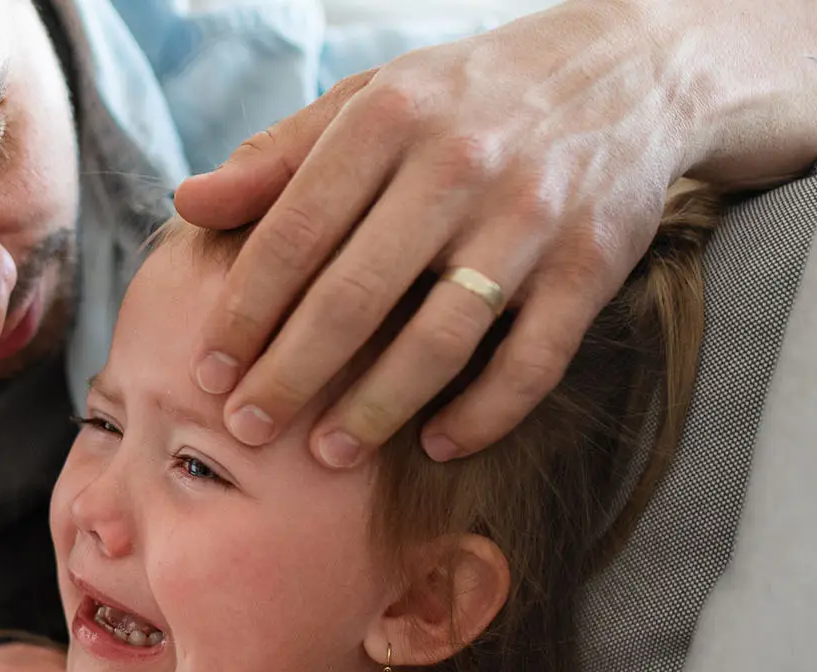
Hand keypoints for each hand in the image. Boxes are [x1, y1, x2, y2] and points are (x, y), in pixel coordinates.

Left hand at [174, 0, 816, 466]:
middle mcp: (459, 164)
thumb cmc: (471, 97)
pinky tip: (435, 445)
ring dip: (376, 409)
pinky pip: (530, 362)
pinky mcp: (592, 265)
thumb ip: (279, 155)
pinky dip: (482, 414)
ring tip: (326, 454)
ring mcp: (531, 218)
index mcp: (391, 117)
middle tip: (244, 428)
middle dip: (290, 374)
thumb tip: (187, 203)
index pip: (294, 232)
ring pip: (440, 339)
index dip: (243, 311)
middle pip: (355, 296)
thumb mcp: (374, 98)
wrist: (629, 73)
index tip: (206, 371)